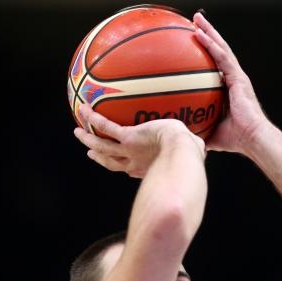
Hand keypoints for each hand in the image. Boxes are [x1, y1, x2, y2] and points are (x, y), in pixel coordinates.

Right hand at [73, 101, 204, 178]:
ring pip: (102, 147)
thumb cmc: (191, 155)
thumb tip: (203, 146)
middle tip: (90, 153)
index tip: (120, 164)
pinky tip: (84, 109)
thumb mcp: (192, 153)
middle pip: (111, 162)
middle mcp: (135, 162)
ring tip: (78, 133)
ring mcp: (129, 151)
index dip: (124, 167)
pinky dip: (94, 119)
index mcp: (148, 167)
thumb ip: (194, 149)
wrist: (182, 153)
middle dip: (100, 158)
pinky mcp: (128, 138)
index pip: (132, 169)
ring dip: (89, 140)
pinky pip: (106, 127)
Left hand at [193, 12, 269, 154]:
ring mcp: (237, 77)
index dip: (207, 51)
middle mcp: (234, 79)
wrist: (253, 139)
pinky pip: (222, 57)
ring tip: (197, 19)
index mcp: (229, 89)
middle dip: (208, 35)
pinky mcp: (238, 78)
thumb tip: (182, 135)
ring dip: (209, 32)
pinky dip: (211, 44)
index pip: (216, 65)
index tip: (195, 42)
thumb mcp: (211, 132)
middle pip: (219, 51)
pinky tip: (200, 34)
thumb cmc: (237, 139)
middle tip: (195, 22)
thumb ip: (198, 129)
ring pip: (221, 48)